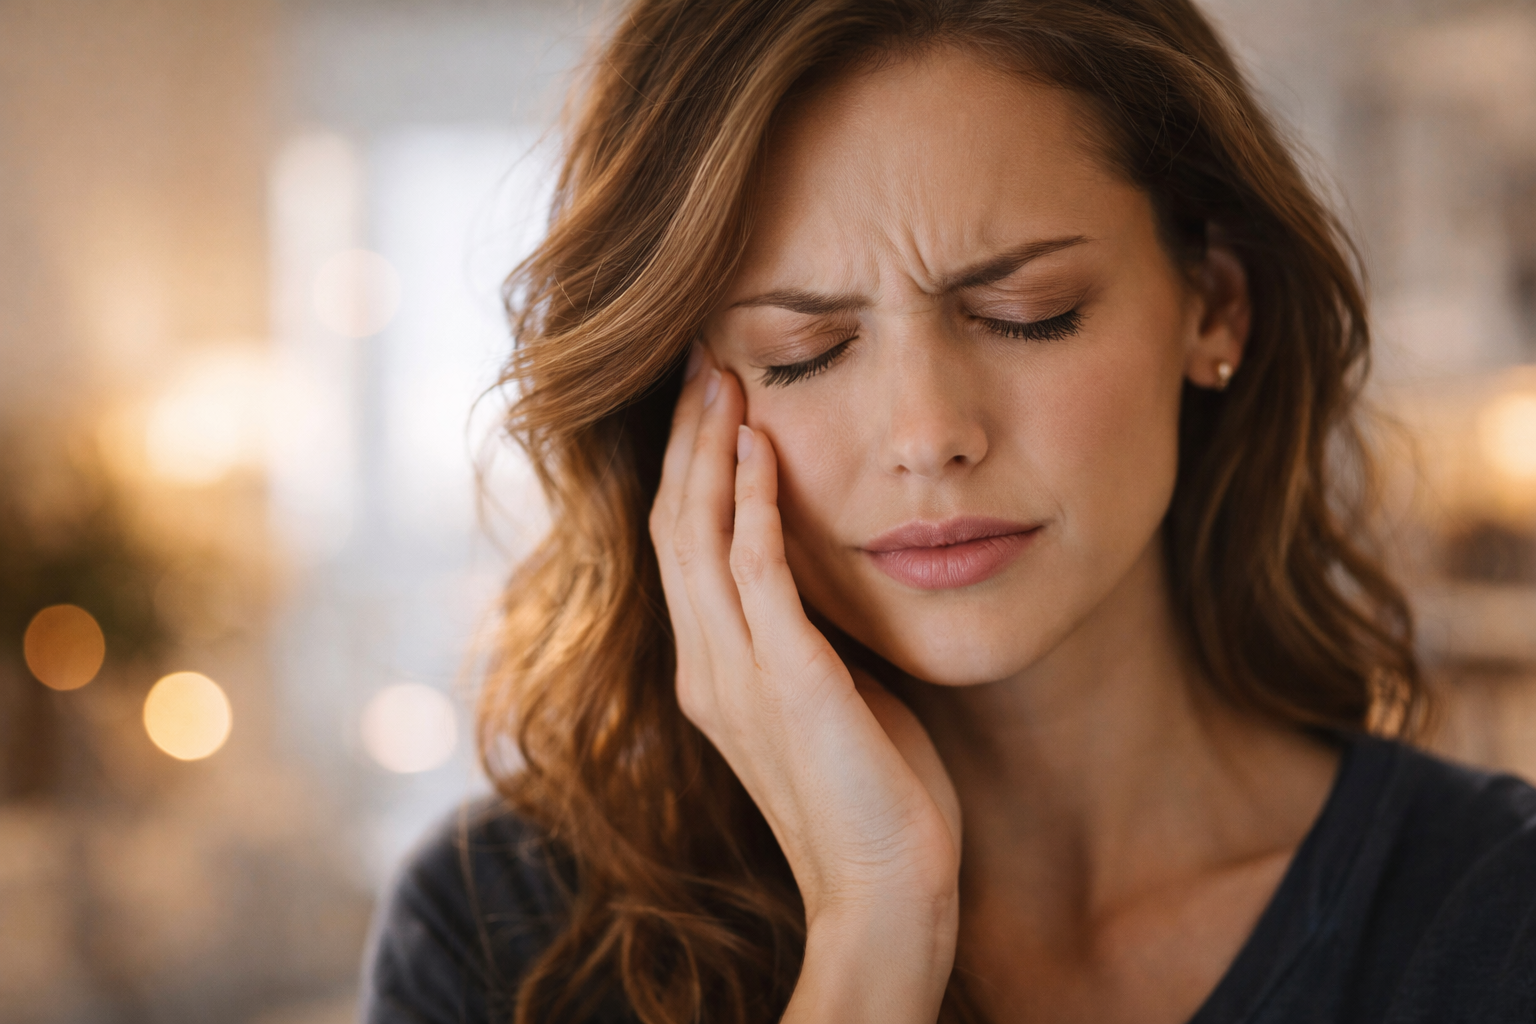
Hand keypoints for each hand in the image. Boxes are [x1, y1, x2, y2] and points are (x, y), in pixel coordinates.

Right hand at [649, 348, 960, 1020]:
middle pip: (673, 525)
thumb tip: (824, 572)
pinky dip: (751, 504)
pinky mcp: (784, 681)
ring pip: (697, 535)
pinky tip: (762, 446)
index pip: (681, 546)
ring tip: (723, 378)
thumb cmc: (874, 794)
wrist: (885, 889)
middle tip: (701, 360)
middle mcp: (705, 664)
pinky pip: (753, 571)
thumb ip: (807, 633)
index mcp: (711, 669)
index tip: (710, 401)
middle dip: (686, 438)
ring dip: (709, 451)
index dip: (689, 469)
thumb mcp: (829, 695)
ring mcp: (735, 674)